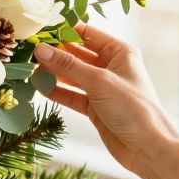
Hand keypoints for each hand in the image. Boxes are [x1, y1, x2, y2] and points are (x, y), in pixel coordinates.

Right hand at [33, 24, 178, 177]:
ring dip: (54, 73)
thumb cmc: (132, 107)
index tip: (40, 32)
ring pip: (72, 76)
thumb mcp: (98, 81)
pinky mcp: (95, 107)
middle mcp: (111, 67)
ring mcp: (102, 88)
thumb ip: (68, 65)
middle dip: (55, 53)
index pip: (87, 34)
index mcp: (119, 52)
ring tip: (31, 70)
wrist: (147, 147)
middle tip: (30, 52)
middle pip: (77, 54)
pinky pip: (72, 95)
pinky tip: (40, 88)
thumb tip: (41, 50)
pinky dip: (58, 91)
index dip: (64, 32)